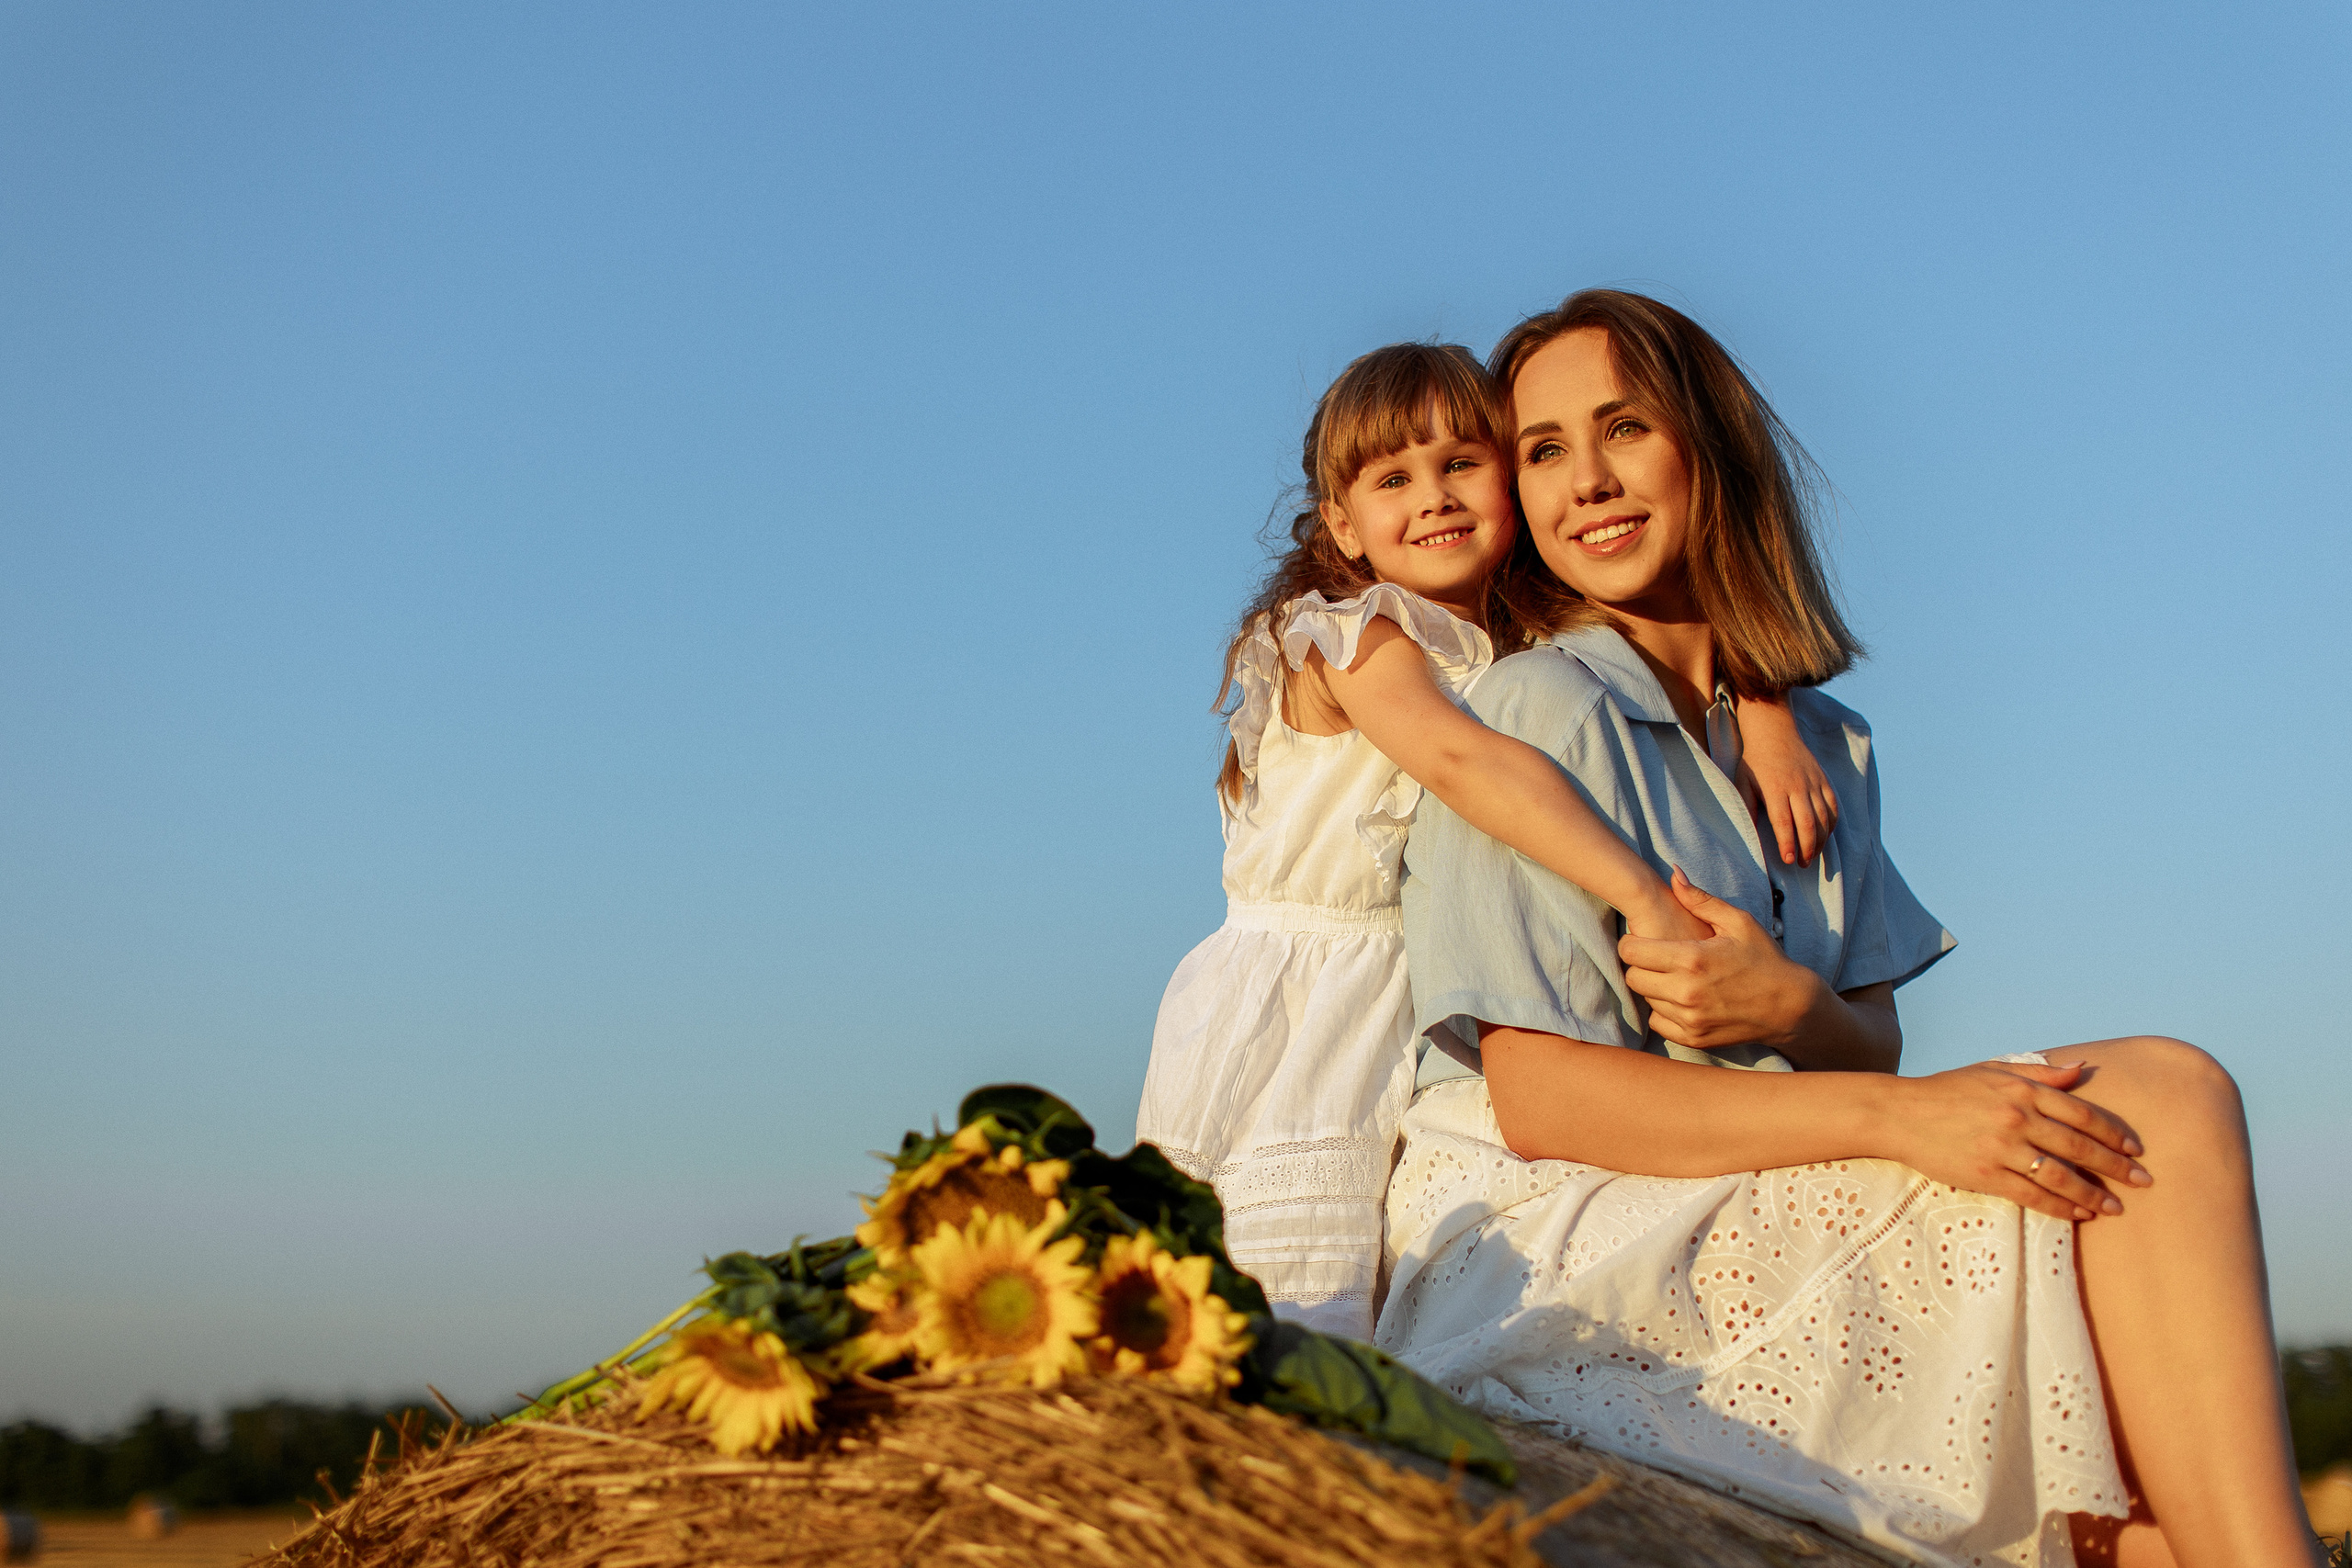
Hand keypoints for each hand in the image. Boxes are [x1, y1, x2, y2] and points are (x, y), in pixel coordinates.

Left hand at [1617, 870, 1819, 1049]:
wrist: (1790, 1006)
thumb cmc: (1764, 958)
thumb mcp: (1737, 922)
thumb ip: (1700, 899)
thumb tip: (1673, 874)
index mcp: (1691, 959)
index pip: (1631, 952)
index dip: (1631, 942)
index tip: (1641, 939)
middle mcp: (1686, 992)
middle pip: (1632, 977)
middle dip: (1639, 965)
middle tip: (1656, 958)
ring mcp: (1689, 1019)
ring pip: (1645, 1000)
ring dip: (1653, 987)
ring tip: (1673, 976)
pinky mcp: (1693, 1038)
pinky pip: (1658, 1022)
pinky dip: (1664, 1010)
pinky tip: (1680, 997)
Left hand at [1736, 732, 1838, 866]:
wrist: (1774, 732)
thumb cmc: (1754, 761)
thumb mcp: (1742, 782)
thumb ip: (1747, 806)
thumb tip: (1750, 833)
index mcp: (1775, 789)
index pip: (1784, 822)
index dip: (1788, 843)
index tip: (1789, 860)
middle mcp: (1797, 786)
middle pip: (1808, 823)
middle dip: (1808, 848)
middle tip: (1802, 864)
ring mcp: (1813, 782)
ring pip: (1823, 817)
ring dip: (1820, 840)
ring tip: (1812, 855)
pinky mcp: (1823, 780)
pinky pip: (1833, 806)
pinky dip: (1832, 823)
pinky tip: (1825, 836)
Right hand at [1887, 1061, 2153, 1222]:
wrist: (1899, 1113)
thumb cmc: (1947, 1091)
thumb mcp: (1992, 1070)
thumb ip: (2039, 1072)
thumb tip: (2081, 1069)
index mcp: (2021, 1089)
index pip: (2081, 1112)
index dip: (2112, 1132)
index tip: (2134, 1148)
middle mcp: (2016, 1117)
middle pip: (2079, 1146)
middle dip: (2116, 1167)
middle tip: (2144, 1182)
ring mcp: (2001, 1147)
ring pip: (2060, 1175)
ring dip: (2093, 1194)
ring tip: (2116, 1207)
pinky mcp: (1986, 1174)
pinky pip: (2032, 1194)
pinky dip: (2060, 1206)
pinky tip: (2079, 1214)